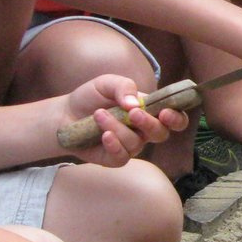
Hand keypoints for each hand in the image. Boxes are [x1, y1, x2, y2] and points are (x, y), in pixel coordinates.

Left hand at [61, 74, 189, 165]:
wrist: (64, 114)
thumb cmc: (90, 98)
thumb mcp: (106, 83)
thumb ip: (124, 86)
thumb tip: (135, 103)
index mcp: (148, 111)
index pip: (174, 118)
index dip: (177, 118)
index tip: (166, 112)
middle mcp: (143, 130)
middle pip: (161, 134)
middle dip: (149, 124)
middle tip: (133, 113)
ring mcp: (130, 146)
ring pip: (136, 143)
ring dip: (118, 128)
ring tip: (99, 114)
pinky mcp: (115, 158)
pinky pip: (122, 157)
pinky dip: (114, 145)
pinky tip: (103, 135)